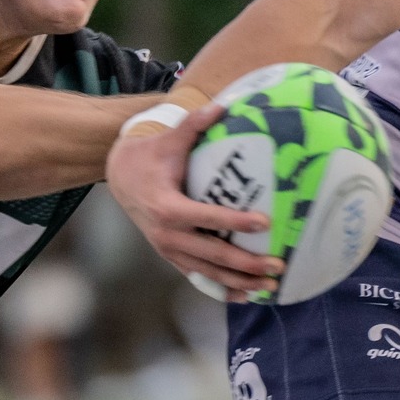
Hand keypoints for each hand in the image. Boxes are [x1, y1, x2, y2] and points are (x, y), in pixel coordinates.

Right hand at [106, 102, 282, 298]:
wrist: (122, 178)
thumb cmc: (150, 157)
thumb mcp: (169, 140)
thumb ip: (194, 125)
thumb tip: (222, 105)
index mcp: (166, 207)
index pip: (205, 217)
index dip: (235, 221)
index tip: (265, 222)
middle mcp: (166, 235)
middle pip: (211, 254)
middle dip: (245, 262)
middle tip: (277, 264)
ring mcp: (168, 250)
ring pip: (207, 272)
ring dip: (239, 281)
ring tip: (270, 285)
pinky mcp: (172, 257)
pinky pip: (199, 277)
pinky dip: (222, 288)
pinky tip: (248, 294)